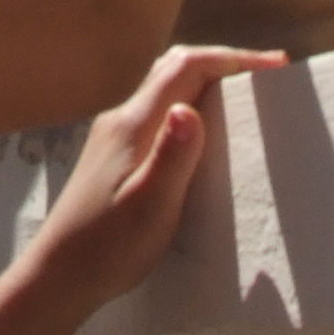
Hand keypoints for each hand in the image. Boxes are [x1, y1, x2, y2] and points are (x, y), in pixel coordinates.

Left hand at [23, 45, 285, 310]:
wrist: (57, 276)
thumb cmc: (107, 248)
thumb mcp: (148, 208)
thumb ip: (170, 158)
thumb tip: (188, 109)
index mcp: (133, 125)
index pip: (186, 67)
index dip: (233, 58)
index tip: (276, 65)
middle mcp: (122, 119)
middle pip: (175, 68)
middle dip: (223, 63)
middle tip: (267, 75)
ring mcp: (114, 137)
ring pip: (165, 89)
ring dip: (206, 82)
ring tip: (243, 99)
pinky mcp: (114, 156)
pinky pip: (158, 113)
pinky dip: (190, 106)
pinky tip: (203, 134)